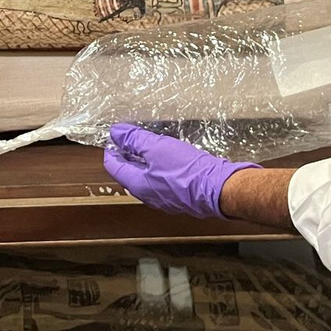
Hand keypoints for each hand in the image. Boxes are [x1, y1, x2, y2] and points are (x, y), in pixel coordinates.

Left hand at [103, 124, 259, 218]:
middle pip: (130, 174)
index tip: (113, 138)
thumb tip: (116, 132)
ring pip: (148, 178)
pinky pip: (164, 181)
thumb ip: (135, 140)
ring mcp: (166, 198)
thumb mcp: (157, 148)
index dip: (111, 150)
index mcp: (138, 185)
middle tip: (128, 139)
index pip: (114, 167)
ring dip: (144, 161)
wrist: (219, 189)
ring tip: (147, 145)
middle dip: (127, 155)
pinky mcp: (182, 197)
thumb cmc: (186, 171)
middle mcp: (149, 196)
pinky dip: (160, 168)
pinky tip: (169, 157)